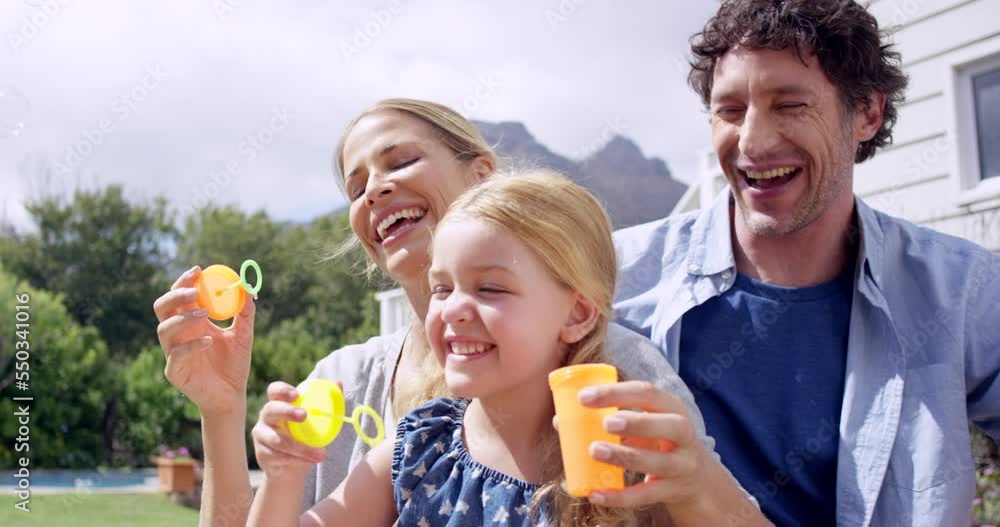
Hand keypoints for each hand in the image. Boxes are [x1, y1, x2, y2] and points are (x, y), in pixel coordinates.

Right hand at [154, 266, 254, 415]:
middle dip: (176, 295)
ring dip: (183, 318)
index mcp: (192, 322)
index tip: (198, 270)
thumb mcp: (244, 335)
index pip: (180, 296)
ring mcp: (173, 353)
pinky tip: (209, 341)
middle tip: (195, 291)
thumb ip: (245, 312)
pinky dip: (191, 345)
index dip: (184, 281)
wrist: (232, 395)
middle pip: (162, 308)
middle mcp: (179, 335)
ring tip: (205, 315)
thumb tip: (248, 286)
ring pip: (164, 329)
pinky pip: (175, 354)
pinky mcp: (174, 372)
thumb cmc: (234, 364)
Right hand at [252, 381, 327, 475]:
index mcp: (279, 403)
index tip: (295, 394)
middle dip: (287, 411)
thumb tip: (339, 383)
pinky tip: (312, 460)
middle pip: (271, 410)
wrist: (292, 467)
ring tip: (322, 453)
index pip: (274, 391)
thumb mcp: (317, 420)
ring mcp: (261, 436)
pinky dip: (298, 459)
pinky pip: (279, 456)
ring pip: (278, 440)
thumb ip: (326, 401)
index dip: (282, 390)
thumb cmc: (305, 436)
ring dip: (301, 447)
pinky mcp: (262, 454)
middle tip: (304, 415)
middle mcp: (266, 417)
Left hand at [578, 381, 709, 508]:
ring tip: (594, 451)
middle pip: (668, 425)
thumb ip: (611, 417)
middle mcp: (684, 434)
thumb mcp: (644, 422)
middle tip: (605, 423)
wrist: (695, 478)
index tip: (584, 397)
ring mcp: (682, 465)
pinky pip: (646, 495)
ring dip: (623, 456)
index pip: (648, 393)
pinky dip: (620, 496)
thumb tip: (561, 421)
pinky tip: (595, 494)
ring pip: (656, 462)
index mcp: (672, 408)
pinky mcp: (673, 491)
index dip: (617, 393)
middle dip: (635, 422)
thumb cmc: (658, 440)